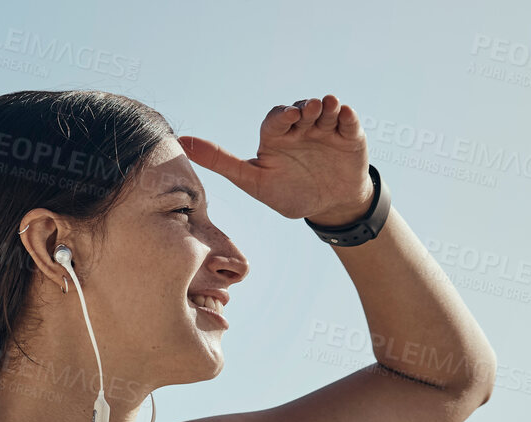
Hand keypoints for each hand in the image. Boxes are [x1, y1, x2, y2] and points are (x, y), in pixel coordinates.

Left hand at [177, 94, 373, 223]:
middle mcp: (301, 128)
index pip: (276, 120)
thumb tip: (181, 141)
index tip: (288, 117)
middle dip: (305, 109)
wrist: (328, 208)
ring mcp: (326, 130)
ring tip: (329, 105)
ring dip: (327, 106)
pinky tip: (346, 114)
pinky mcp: (349, 136)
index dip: (282, 117)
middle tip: (308, 109)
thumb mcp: (254, 182)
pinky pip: (348, 122)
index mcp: (277, 137)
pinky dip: (348, 116)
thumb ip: (221, 161)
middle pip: (302, 111)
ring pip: (325, 111)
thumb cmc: (289, 194)